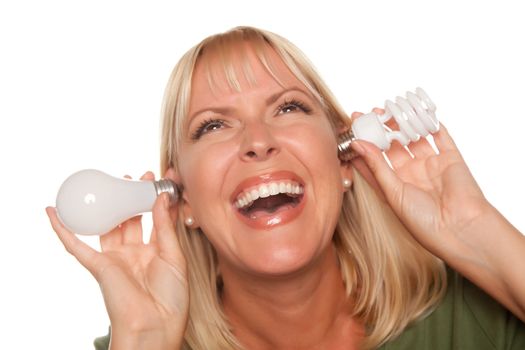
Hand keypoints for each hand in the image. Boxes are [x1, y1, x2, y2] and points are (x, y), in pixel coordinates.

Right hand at [46, 172, 187, 349]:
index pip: (156, 219)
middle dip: (134, 197)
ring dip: (108, 205)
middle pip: (131, 219)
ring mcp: (115, 258)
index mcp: (156, 251)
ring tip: (115, 181)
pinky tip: (54, 212)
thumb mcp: (174, 256)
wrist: (156, 326)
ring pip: (108, 226)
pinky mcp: (99, 266)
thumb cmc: (171, 297)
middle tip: (139, 176)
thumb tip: (161, 198)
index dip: (159, 200)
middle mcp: (135, 252)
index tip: (165, 179)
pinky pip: (77, 246)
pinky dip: (63, 230)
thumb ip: (165, 227)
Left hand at [349, 109, 489, 257]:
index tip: (351, 129)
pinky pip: (440, 136)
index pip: (373, 162)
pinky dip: (431, 123)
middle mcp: (411, 175)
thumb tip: (358, 144)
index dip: (362, 146)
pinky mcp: (450, 159)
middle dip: (380, 131)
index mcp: (393, 187)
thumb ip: (376, 166)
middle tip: (368, 114)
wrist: (460, 229)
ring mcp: (431, 166)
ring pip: (413, 139)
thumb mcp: (392, 193)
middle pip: (392, 147)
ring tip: (388, 110)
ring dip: (402, 124)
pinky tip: (419, 110)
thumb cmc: (423, 222)